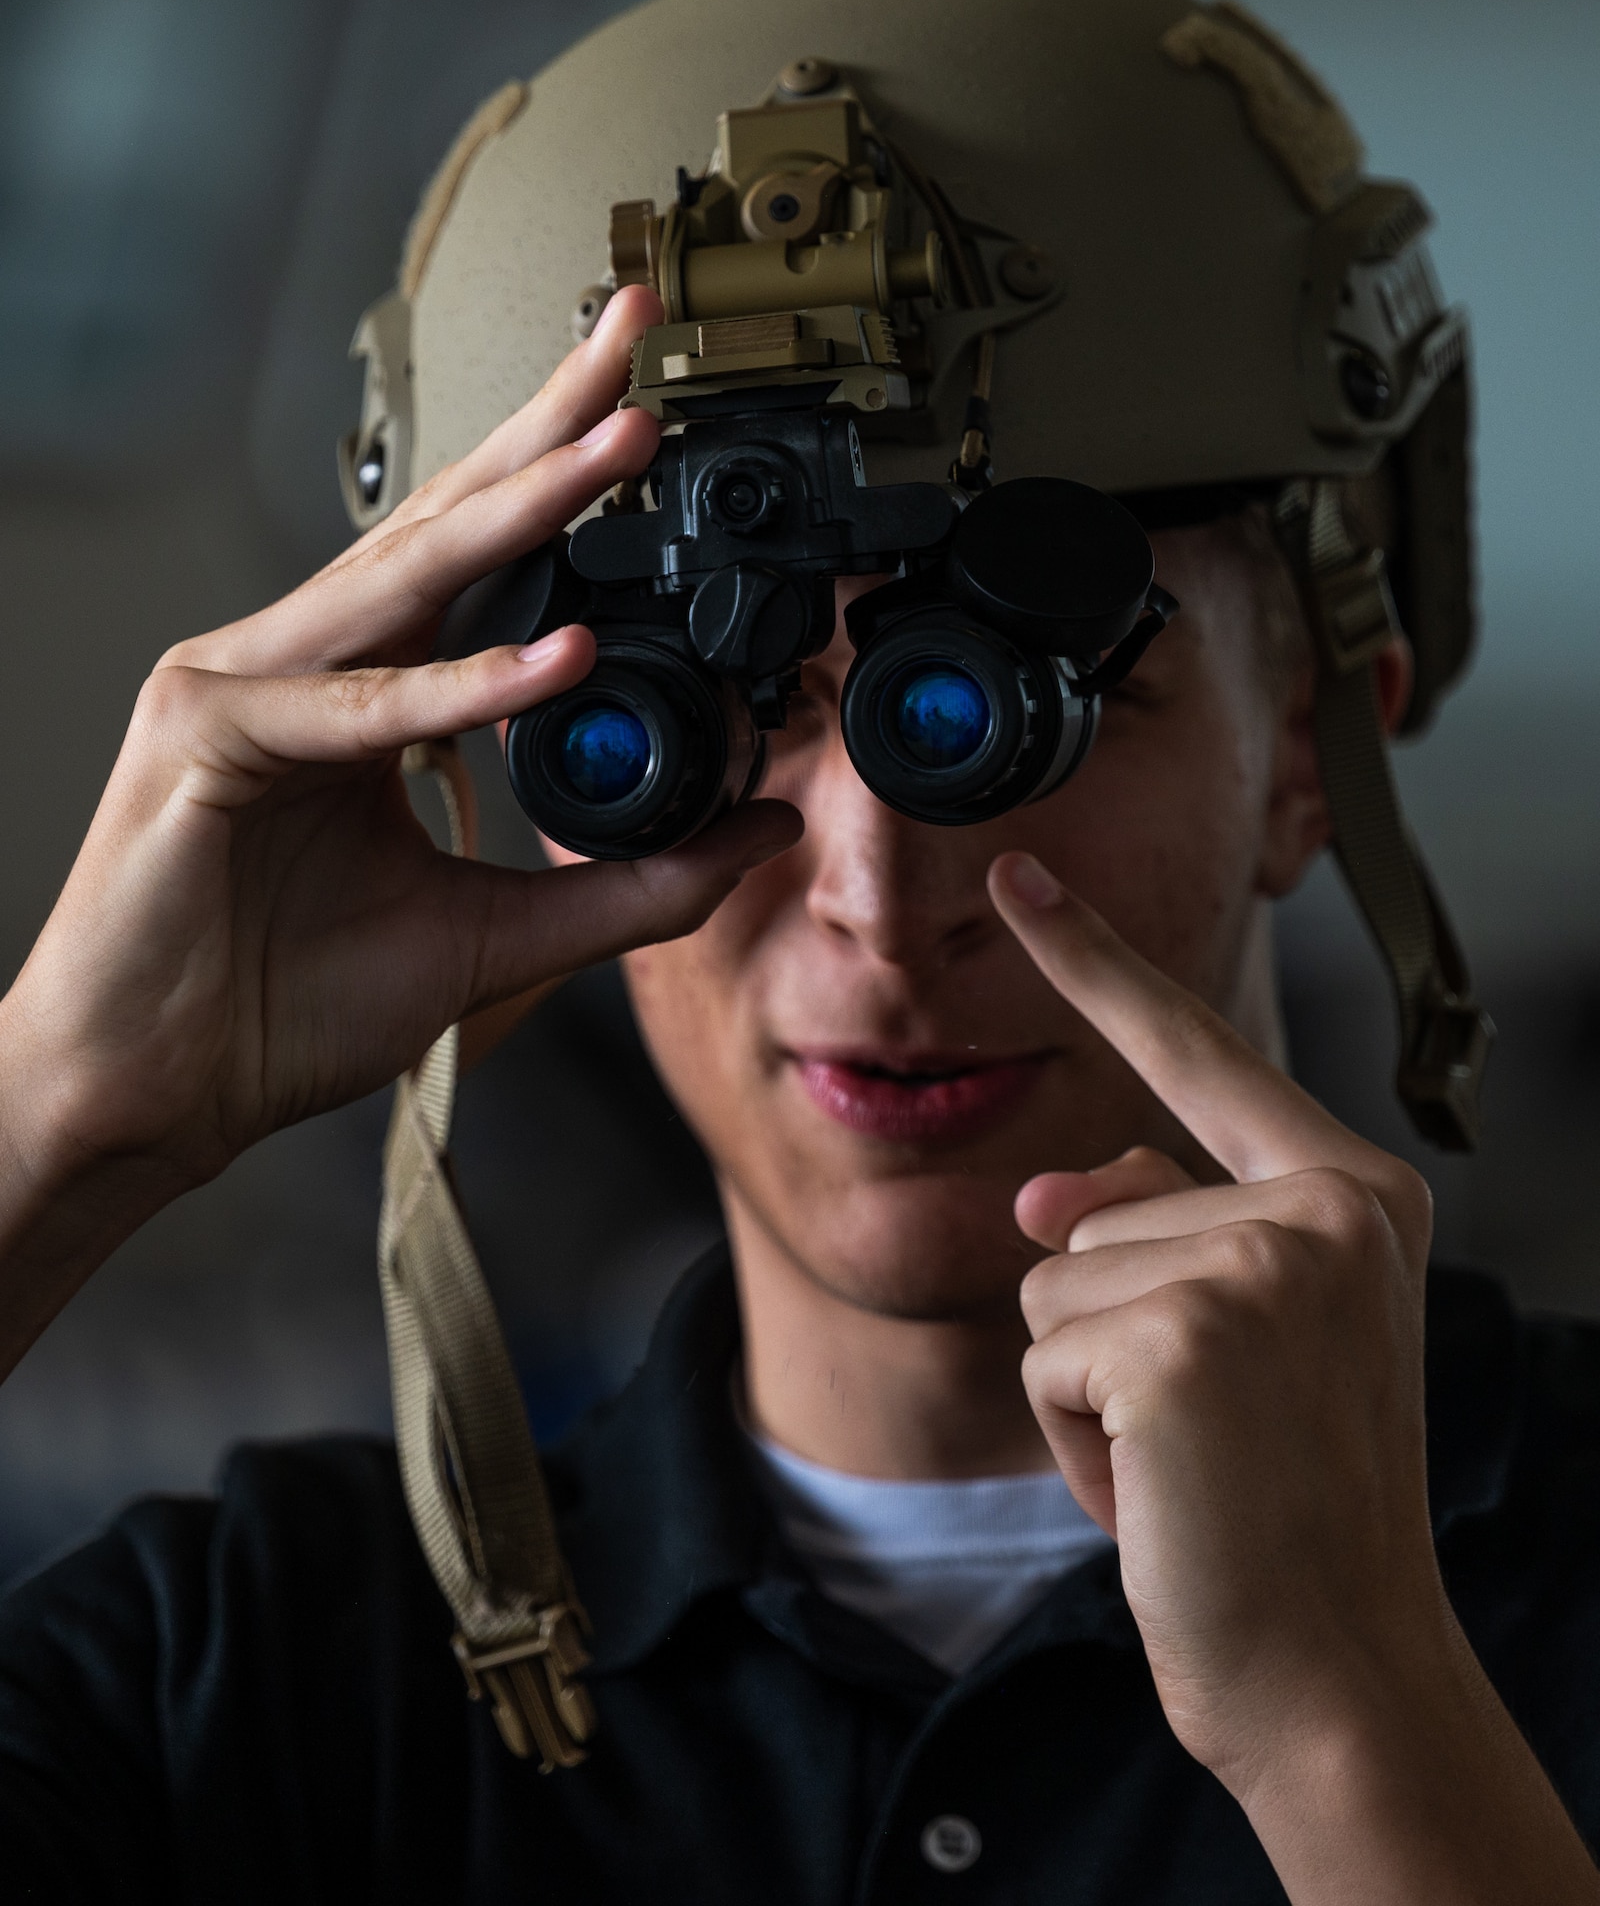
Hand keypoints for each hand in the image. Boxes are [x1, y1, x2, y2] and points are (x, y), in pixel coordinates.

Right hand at [0, 283, 799, 1371]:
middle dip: (548, 425)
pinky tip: (556, 662)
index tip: (651, 416)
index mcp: (362, 691)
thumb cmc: (284, 1006)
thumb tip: (759, 831)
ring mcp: (242, 686)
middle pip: (443, 523)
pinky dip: (454, 689)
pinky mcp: (203, 741)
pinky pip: (353, 712)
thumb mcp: (497, 939)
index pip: (476, 559)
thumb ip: (631, 888)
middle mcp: (302, 662)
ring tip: (626, 444)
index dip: (558, 478)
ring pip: (402, 584)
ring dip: (521, 509)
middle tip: (637, 330)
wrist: (154, 1093)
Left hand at [988, 850, 1599, 1904]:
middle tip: (1214, 1436)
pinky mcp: (1182, 1335)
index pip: (1197, 1051)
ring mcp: (1260, 1264)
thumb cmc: (1286, 1506)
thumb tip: (1044, 1194)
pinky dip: (1074, 1438)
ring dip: (1089, 1389)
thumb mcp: (1241, 1340)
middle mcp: (1324, 1206)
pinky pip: (1041, 1351)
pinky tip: (1162, 1491)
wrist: (1335, 1673)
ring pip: (1051, 1280)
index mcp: (1352, 1194)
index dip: (1098, 960)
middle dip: (1109, 1334)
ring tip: (1189, 1462)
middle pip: (1093, 1211)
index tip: (1018, 873)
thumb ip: (1158, 1233)